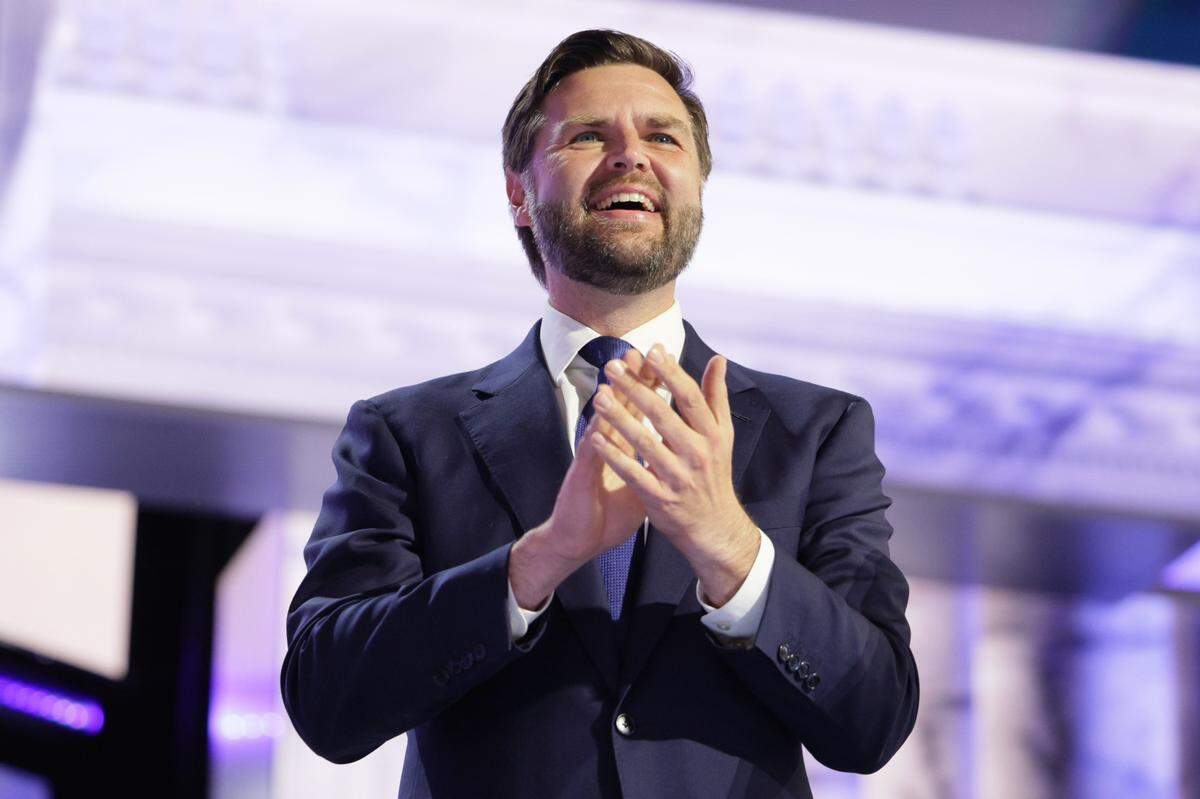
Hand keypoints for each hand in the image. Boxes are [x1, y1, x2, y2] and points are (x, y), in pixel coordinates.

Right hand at [509, 349, 660, 608]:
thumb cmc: (609, 512)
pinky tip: (598, 424)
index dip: (653, 386)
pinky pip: (588, 455)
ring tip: (616, 374)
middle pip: (623, 407)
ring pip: (602, 423)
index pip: (641, 409)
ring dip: (609, 400)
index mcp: (625, 446)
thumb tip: (682, 449)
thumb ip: (658, 462)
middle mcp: (608, 445)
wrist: (579, 540)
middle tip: (641, 352)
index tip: (666, 360)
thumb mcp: (642, 485)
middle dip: (633, 381)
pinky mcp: (580, 476)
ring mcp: (592, 458)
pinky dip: (594, 439)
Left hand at [589, 344, 758, 604]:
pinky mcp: (659, 498)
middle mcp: (697, 453)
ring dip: (619, 418)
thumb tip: (718, 359)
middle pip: (663, 415)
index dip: (671, 373)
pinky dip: (613, 455)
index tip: (652, 350)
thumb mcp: (722, 435)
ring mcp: (678, 477)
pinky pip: (632, 472)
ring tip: (598, 397)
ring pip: (644, 442)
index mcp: (712, 434)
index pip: (690, 397)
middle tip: (612, 367)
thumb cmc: (714, 473)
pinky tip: (594, 437)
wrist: (714, 527)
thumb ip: (716, 397)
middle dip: (635, 389)